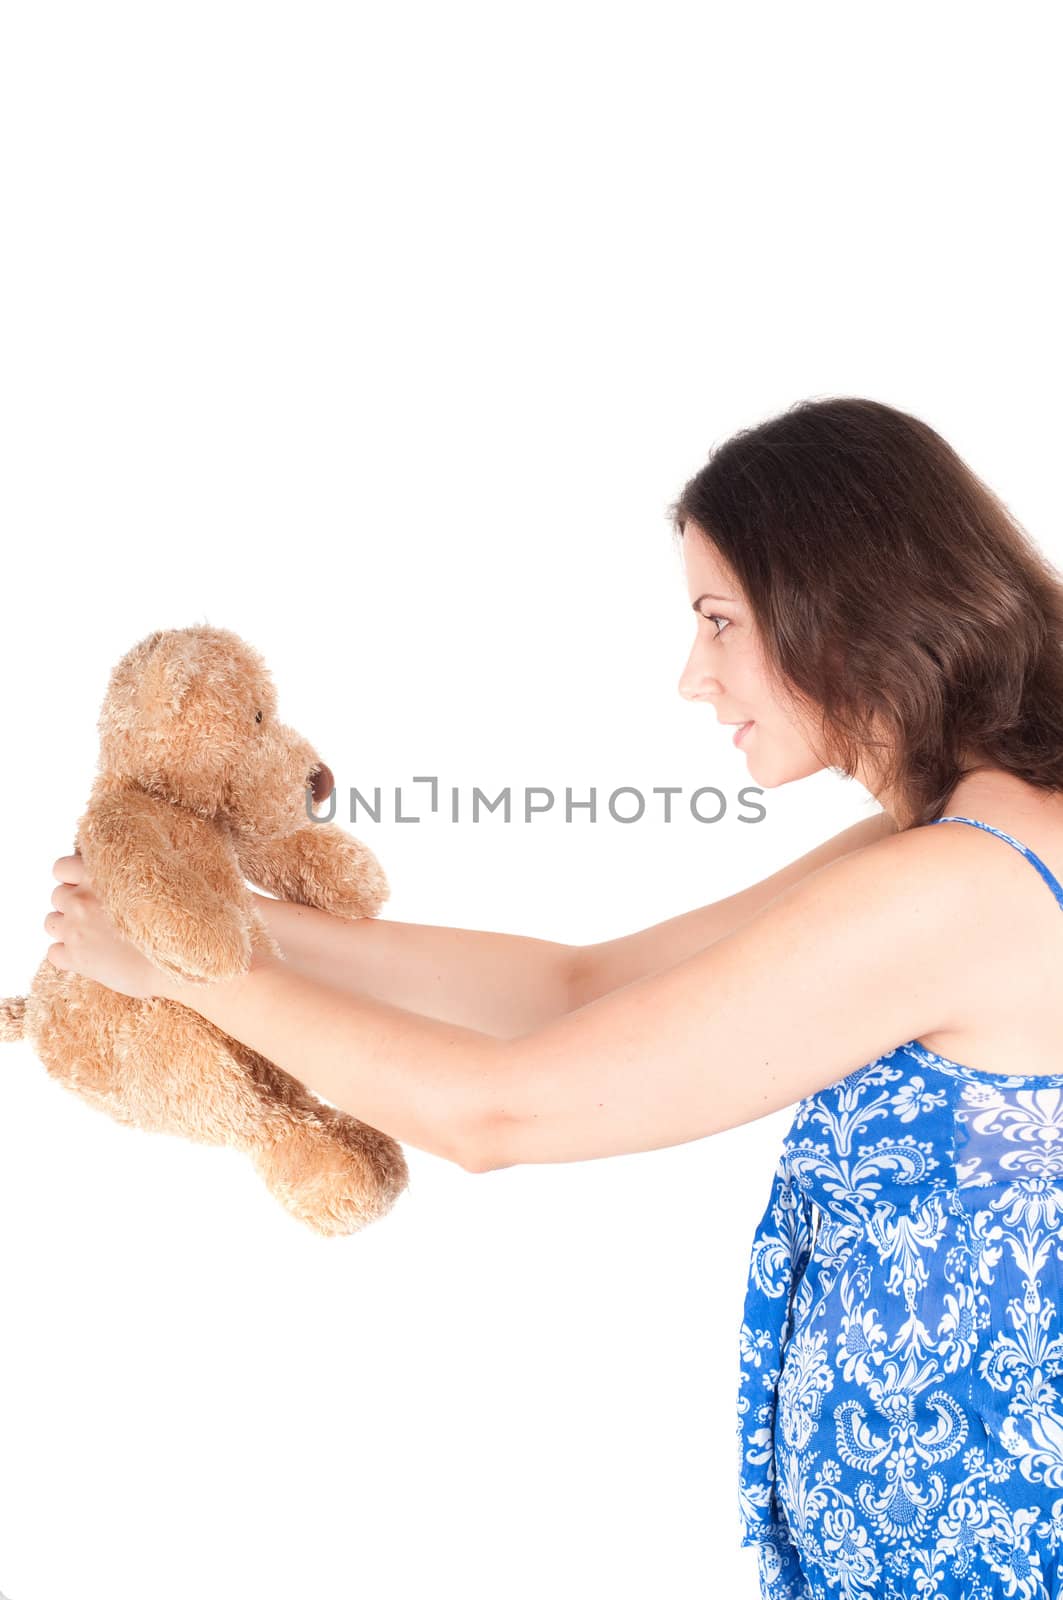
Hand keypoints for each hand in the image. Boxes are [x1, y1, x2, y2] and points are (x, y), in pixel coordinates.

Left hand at [45, 853, 166, 1001]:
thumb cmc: (177, 924)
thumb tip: (124, 873)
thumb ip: (131, 875)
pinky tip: (91, 958)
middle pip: (57, 895)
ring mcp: (75, 929)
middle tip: (96, 916)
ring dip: (67, 928)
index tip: (88, 887)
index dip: (72, 878)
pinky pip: (54, 953)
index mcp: (100, 875)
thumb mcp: (158, 885)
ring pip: (51, 923)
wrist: (181, 964)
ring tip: (92, 938)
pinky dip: (68, 956)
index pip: (62, 867)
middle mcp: (81, 899)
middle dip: (72, 904)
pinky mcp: (74, 959)